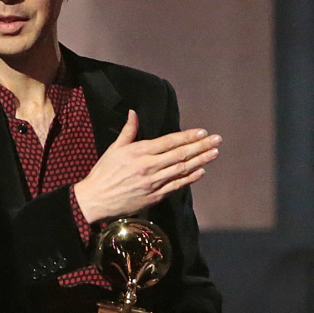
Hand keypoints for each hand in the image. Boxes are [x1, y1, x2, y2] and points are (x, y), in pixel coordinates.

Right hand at [74, 110, 220, 222]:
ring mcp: (154, 182)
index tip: (202, 131)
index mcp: (139, 152)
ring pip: (182, 169)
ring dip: (201, 161)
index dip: (188, 136)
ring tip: (214, 153)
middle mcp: (149, 166)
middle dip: (201, 146)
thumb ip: (128, 131)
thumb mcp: (114, 148)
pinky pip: (176, 186)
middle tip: (217, 140)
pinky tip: (200, 171)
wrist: (96, 199)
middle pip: (181, 154)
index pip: (169, 141)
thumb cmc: (103, 172)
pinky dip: (190, 178)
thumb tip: (133, 113)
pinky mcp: (154, 196)